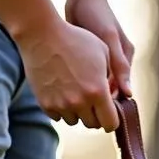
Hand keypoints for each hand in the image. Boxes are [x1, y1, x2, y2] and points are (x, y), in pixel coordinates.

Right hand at [15, 14, 119, 130]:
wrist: (40, 33)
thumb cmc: (75, 39)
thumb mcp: (104, 52)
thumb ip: (114, 76)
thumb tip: (117, 93)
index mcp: (98, 92)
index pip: (111, 124)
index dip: (112, 119)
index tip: (109, 110)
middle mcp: (80, 102)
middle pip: (93, 125)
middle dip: (95, 114)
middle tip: (92, 100)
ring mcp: (61, 105)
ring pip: (75, 121)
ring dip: (77, 112)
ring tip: (74, 93)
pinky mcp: (45, 104)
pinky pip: (58, 116)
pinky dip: (60, 108)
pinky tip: (60, 92)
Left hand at [65, 0, 134, 98]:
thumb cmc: (97, 14)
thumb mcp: (109, 39)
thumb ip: (119, 65)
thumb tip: (129, 94)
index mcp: (126, 58)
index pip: (122, 87)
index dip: (112, 100)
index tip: (98, 107)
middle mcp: (116, 60)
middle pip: (109, 87)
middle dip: (98, 96)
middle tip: (84, 104)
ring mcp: (101, 58)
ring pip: (96, 82)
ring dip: (87, 89)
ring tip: (74, 95)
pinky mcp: (87, 56)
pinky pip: (85, 73)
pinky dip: (79, 79)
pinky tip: (68, 84)